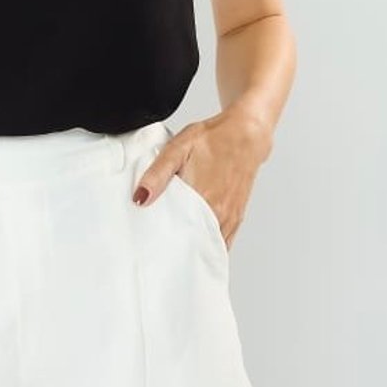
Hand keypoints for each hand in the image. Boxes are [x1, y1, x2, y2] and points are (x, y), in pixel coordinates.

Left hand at [132, 108, 269, 247]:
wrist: (246, 134)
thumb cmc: (214, 138)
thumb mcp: (178, 148)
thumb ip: (157, 174)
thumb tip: (140, 198)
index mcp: (203, 199)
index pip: (178, 235)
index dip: (163, 244)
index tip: (150, 248)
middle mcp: (219, 213)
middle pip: (193, 243)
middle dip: (176, 249)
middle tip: (159, 253)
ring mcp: (229, 217)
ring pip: (208, 244)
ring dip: (193, 248)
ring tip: (175, 251)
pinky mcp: (236, 216)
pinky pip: (223, 241)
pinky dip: (209, 245)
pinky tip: (197, 244)